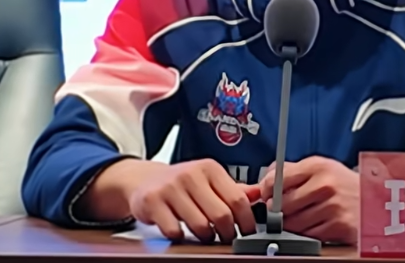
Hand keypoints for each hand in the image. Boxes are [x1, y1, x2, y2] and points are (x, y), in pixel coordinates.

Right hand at [127, 158, 259, 242]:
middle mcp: (191, 174)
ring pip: (200, 225)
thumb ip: (234, 189)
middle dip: (227, 232)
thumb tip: (259, 194)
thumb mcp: (209, 180)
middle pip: (222, 214)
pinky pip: (174, 230)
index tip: (248, 230)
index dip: (246, 219)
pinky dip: (181, 236)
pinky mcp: (153, 202)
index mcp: (210, 168)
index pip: (237, 198)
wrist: (145, 180)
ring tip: (205, 233)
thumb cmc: (182, 182)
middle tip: (226, 237)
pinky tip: (181, 230)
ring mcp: (171, 187)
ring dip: (206, 236)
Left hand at [259, 156, 358, 244]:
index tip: (266, 195)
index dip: (266, 190)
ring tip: (302, 218)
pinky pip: (309, 235)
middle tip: (281, 211)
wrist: (376, 200)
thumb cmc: (347, 184)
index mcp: (318, 166)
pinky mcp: (338, 226)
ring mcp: (332, 206)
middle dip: (278, 211)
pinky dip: (307, 234)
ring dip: (291, 225)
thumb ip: (295, 170)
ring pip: (293, 222)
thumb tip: (267, 175)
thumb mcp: (323, 168)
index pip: (278, 178)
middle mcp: (324, 184)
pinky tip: (315, 226)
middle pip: (282, 204)